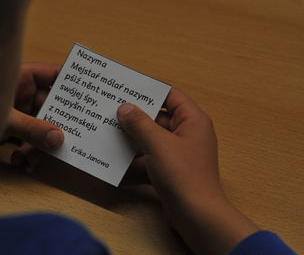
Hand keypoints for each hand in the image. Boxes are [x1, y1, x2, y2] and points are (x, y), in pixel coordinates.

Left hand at [4, 62, 63, 170]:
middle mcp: (22, 94)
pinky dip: (29, 153)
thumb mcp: (4, 119)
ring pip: (42, 126)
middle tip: (67, 139)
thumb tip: (59, 139)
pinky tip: (22, 163)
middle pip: (51, 106)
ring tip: (32, 160)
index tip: (87, 95)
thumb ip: (32, 129)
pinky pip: (30, 139)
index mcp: (20, 79)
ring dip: (40, 146)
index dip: (71, 83)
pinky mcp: (13, 130)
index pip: (52, 74)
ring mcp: (18, 112)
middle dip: (56, 125)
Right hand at [117, 88, 258, 254]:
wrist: (196, 215)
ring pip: (153, 138)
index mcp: (192, 120)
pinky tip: (116, 156)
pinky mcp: (170, 169)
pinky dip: (136, 156)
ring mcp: (179, 153)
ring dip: (133, 137)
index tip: (127, 88)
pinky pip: (151, 156)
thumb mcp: (158, 144)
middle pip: (159, 117)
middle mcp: (187, 133)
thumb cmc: (182, 174)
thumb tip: (124, 108)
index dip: (150, 91)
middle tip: (112, 109)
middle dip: (136, 116)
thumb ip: (139, 124)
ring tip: (109, 129)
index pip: (171, 96)